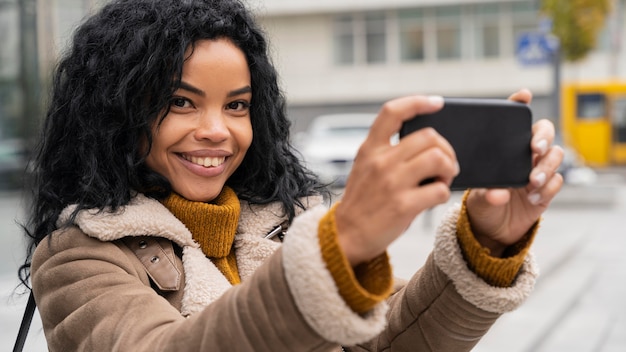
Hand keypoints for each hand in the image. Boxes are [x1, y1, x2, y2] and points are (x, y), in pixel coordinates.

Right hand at [335, 95, 459, 265]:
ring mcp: (392, 183)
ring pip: (438, 159)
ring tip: (443, 179)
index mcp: (370, 149)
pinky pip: (439, 190)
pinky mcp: (403, 205)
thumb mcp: (365, 168)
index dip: (418, 102)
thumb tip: (427, 144)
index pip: (393, 112)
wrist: (345, 236)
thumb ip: (387, 153)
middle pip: (428, 136)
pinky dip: (443, 193)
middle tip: (446, 164)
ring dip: (449, 169)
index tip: (436, 103)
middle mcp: (380, 162)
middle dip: (446, 149)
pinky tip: (434, 198)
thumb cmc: (362, 202)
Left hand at [465, 89, 563, 256]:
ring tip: (532, 181)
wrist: (489, 230)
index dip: (520, 104)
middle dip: (544, 136)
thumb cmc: (480, 204)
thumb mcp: (476, 196)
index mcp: (505, 149)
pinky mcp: (547, 191)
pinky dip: (548, 188)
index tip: (523, 95)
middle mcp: (524, 155)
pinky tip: (533, 197)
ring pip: (556, 155)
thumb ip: (487, 193)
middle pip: (545, 132)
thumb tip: (499, 194)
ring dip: (546, 166)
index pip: (515, 121)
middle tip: (534, 148)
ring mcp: (538, 171)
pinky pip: (557, 182)